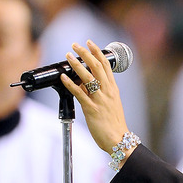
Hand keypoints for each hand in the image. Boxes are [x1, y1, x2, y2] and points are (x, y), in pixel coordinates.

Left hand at [60, 40, 135, 161]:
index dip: (97, 52)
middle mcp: (107, 92)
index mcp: (113, 89)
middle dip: (85, 53)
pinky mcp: (92, 109)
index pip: (105, 65)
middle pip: (96, 66)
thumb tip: (83, 83)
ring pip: (88, 77)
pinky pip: (79, 93)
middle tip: (76, 45)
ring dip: (77, 64)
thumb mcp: (110, 104)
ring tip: (68, 56)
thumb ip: (98, 92)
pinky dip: (70, 83)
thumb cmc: (114, 124)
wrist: (118, 139)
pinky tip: (64, 77)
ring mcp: (100, 100)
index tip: (89, 43)